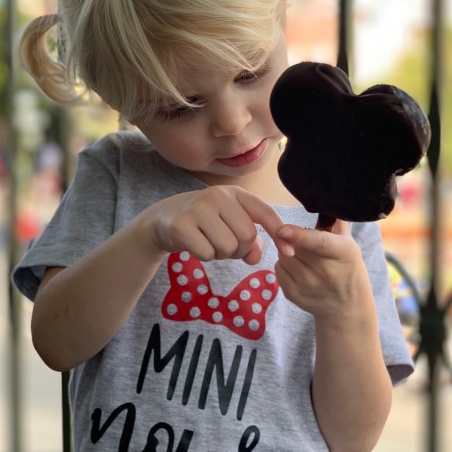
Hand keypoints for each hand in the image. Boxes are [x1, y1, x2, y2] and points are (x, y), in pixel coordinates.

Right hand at [137, 185, 291, 264]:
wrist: (162, 218)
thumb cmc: (203, 222)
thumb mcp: (228, 225)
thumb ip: (248, 240)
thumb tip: (255, 257)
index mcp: (235, 193)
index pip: (265, 212)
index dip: (279, 234)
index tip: (289, 253)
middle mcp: (218, 195)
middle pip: (247, 236)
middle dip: (239, 249)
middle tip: (223, 245)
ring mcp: (199, 208)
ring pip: (228, 247)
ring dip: (221, 254)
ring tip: (208, 243)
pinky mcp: (181, 225)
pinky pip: (207, 253)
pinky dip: (204, 257)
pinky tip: (194, 245)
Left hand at [275, 220, 371, 318]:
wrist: (346, 307)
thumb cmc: (347, 266)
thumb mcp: (348, 243)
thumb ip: (335, 221)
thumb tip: (324, 195)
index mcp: (343, 253)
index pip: (319, 243)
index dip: (299, 235)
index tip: (282, 228)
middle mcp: (325, 272)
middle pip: (294, 245)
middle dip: (293, 238)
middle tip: (304, 242)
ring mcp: (308, 286)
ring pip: (283, 256)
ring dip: (288, 251)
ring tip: (304, 256)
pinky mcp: (293, 294)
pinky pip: (278, 269)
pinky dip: (284, 264)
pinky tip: (299, 268)